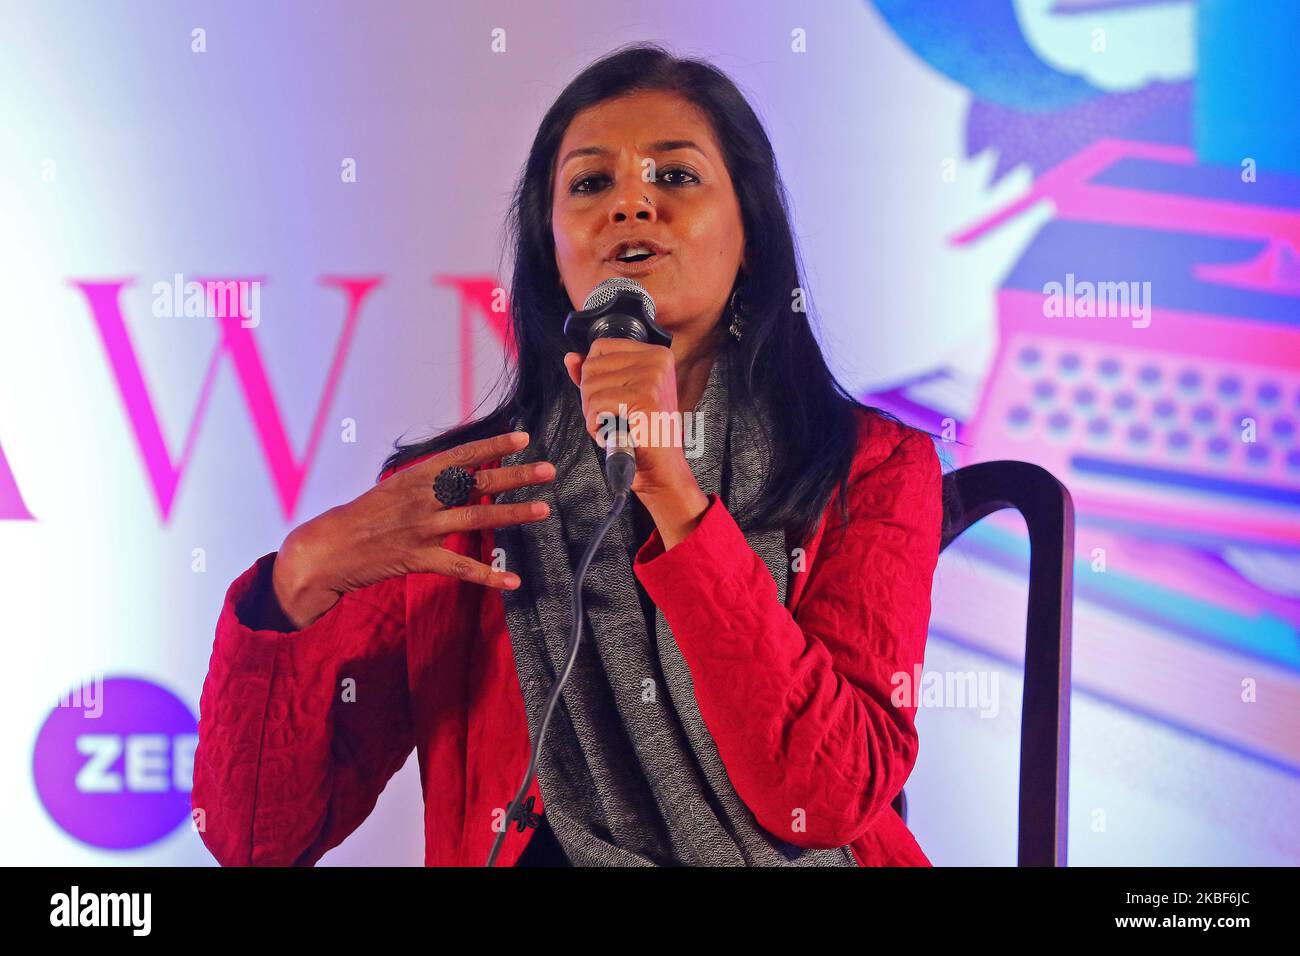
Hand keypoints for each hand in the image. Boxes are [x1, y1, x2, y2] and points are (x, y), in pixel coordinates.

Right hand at [272, 431, 555, 627]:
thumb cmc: (362, 517)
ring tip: (543, 509)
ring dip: (513, 514)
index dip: (494, 446)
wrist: (326, 547)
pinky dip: (488, 575)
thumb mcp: (394, 489)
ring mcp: (422, 528)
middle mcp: (423, 497)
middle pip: (478, 483)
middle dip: (516, 476)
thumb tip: (460, 476)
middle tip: (549, 469)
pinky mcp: (418, 558)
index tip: (524, 438)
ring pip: (476, 518)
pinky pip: (460, 567)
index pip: (462, 456)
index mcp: (417, 477)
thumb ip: (428, 484)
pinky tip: (512, 581)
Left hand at [563, 338, 700, 502]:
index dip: (593, 376)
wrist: (660, 468)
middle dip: (590, 397)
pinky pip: (596, 404)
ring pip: (590, 385)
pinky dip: (595, 425)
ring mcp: (653, 377)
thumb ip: (595, 374)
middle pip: (592, 365)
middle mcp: (657, 360)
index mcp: (656, 354)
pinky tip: (611, 432)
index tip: (610, 398)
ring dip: (592, 413)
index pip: (601, 347)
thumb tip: (570, 358)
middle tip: (610, 416)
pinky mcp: (645, 397)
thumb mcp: (618, 397)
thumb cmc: (643, 435)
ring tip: (612, 425)